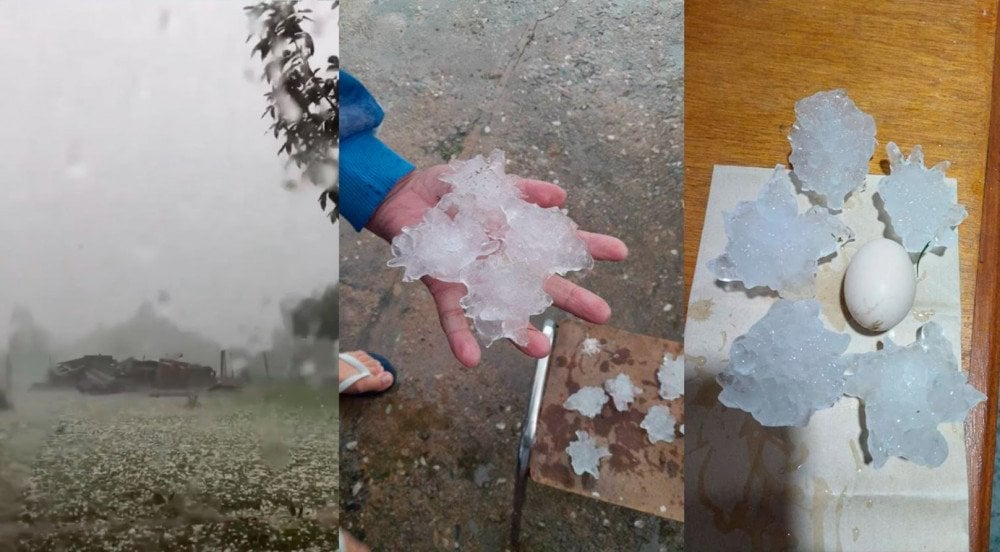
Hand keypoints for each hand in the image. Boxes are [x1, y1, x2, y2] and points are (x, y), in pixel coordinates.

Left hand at [367, 165, 627, 366]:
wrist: (401, 194)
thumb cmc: (446, 190)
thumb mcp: (487, 180)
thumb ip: (522, 189)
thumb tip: (562, 197)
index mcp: (516, 236)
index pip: (559, 243)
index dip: (589, 248)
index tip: (621, 253)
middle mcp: (501, 263)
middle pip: (541, 284)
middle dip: (572, 298)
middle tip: (604, 314)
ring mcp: (474, 277)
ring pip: (503, 309)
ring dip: (520, 332)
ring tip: (542, 351)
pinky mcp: (442, 284)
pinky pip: (452, 315)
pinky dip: (460, 337)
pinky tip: (471, 360)